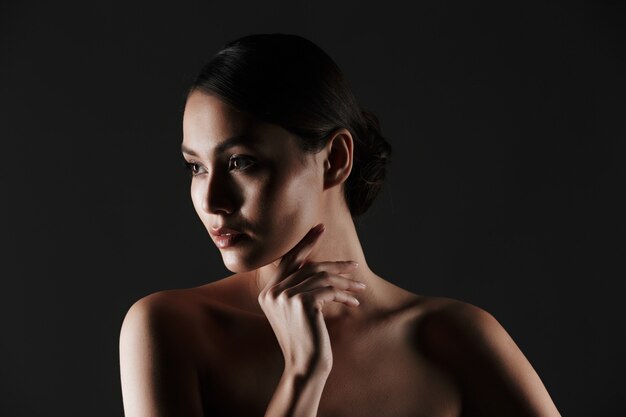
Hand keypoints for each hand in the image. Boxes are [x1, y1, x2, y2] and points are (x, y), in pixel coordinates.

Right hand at [257, 223, 365, 375]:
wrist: (304, 366)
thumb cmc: (305, 341)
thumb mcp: (296, 312)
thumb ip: (299, 288)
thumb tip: (318, 267)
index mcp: (267, 292)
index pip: (288, 260)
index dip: (305, 243)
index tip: (320, 228)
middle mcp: (272, 292)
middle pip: (310, 267)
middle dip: (336, 265)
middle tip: (355, 265)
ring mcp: (285, 296)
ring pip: (323, 278)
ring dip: (345, 284)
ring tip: (360, 290)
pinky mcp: (301, 302)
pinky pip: (329, 290)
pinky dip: (344, 296)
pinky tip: (354, 304)